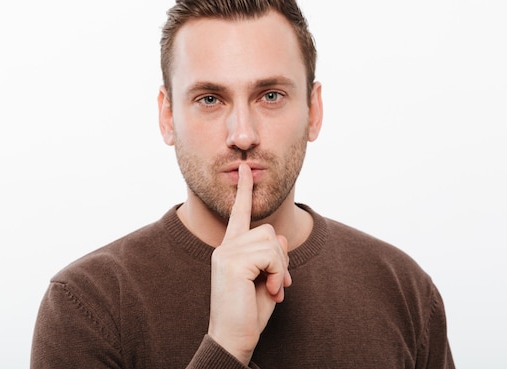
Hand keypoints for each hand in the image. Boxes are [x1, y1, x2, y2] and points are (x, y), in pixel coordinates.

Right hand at [207, 163, 291, 364]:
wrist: (234, 337)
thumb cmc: (249, 312)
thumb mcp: (267, 279)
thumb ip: (272, 257)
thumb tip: (280, 238)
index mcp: (231, 249)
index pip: (239, 214)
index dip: (245, 190)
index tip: (247, 169)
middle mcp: (226, 247)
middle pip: (268, 232)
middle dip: (281, 259)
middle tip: (278, 283)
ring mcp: (227, 253)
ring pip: (271, 241)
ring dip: (279, 268)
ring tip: (271, 288)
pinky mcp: (232, 262)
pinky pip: (270, 254)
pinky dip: (277, 273)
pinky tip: (269, 289)